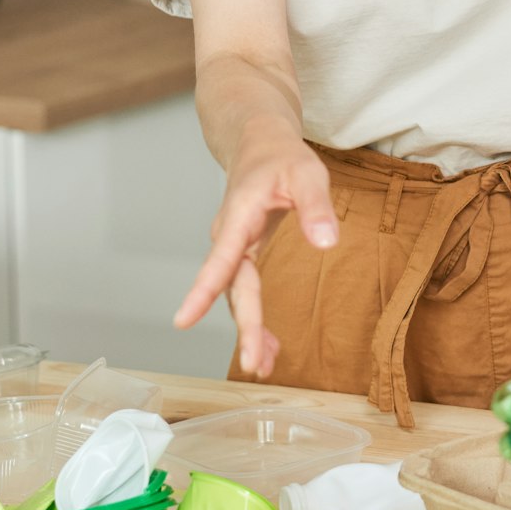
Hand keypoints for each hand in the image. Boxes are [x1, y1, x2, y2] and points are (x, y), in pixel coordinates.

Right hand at [174, 133, 337, 379]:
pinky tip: (268, 343)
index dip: (203, 291)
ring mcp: (233, 248)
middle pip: (232, 288)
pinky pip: (243, 292)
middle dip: (243, 326)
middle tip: (253, 363)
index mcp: (239, 217)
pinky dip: (253, 318)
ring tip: (263, 365)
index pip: (220, 259)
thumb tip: (327, 242)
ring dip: (249, 329)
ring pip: (236, 295)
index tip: (183, 320)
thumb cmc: (281, 157)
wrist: (259, 144)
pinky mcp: (242, 255)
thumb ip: (316, 207)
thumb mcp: (307, 173)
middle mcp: (229, 237)